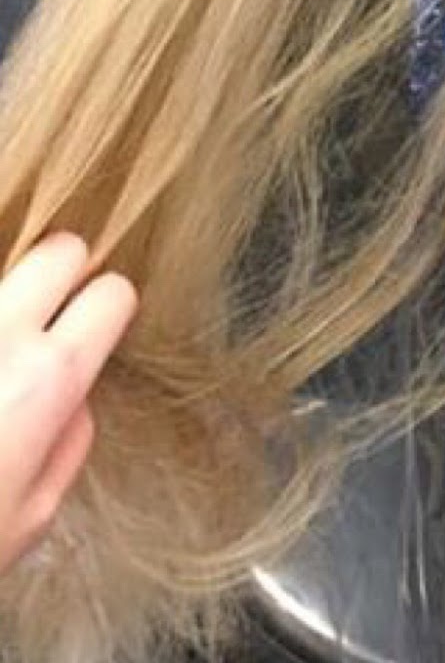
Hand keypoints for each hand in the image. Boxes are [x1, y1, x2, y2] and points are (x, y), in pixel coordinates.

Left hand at [0, 234, 135, 572]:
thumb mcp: (32, 516)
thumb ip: (69, 443)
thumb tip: (74, 400)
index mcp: (47, 379)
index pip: (112, 294)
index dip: (107, 312)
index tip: (94, 328)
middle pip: (58, 250)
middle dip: (61, 275)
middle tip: (45, 313)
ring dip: (1, 304)